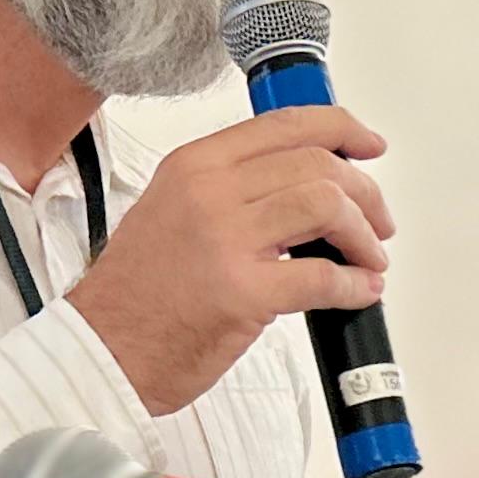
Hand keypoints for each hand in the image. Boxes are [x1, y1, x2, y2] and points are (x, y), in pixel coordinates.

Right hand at [66, 105, 392, 415]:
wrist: (101, 352)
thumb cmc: (137, 294)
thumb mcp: (172, 211)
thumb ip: (231, 191)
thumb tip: (304, 188)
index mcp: (194, 167)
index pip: (284, 125)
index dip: (341, 130)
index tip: (369, 146)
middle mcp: (209, 192)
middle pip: (318, 164)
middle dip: (364, 194)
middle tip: (377, 223)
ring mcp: (225, 240)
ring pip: (327, 205)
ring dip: (363, 236)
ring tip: (368, 259)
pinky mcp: (242, 292)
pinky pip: (323, 277)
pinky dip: (355, 285)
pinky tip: (360, 292)